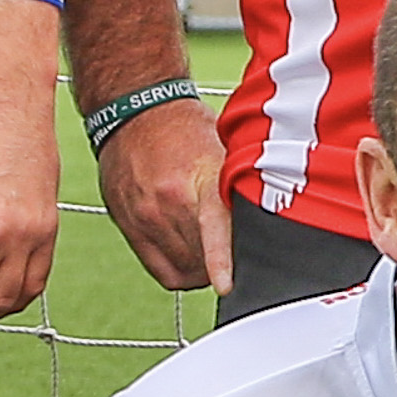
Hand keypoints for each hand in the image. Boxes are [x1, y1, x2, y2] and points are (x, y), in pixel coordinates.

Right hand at [93, 95, 231, 296]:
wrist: (133, 111)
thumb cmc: (184, 129)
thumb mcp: (222, 149)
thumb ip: (239, 188)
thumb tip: (268, 219)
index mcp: (200, 179)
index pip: (212, 227)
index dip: (220, 260)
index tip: (226, 285)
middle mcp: (168, 201)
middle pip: (201, 258)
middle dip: (222, 261)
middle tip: (234, 248)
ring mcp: (145, 216)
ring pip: (183, 268)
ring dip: (201, 267)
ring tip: (208, 245)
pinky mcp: (128, 226)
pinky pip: (160, 269)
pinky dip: (180, 269)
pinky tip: (189, 252)